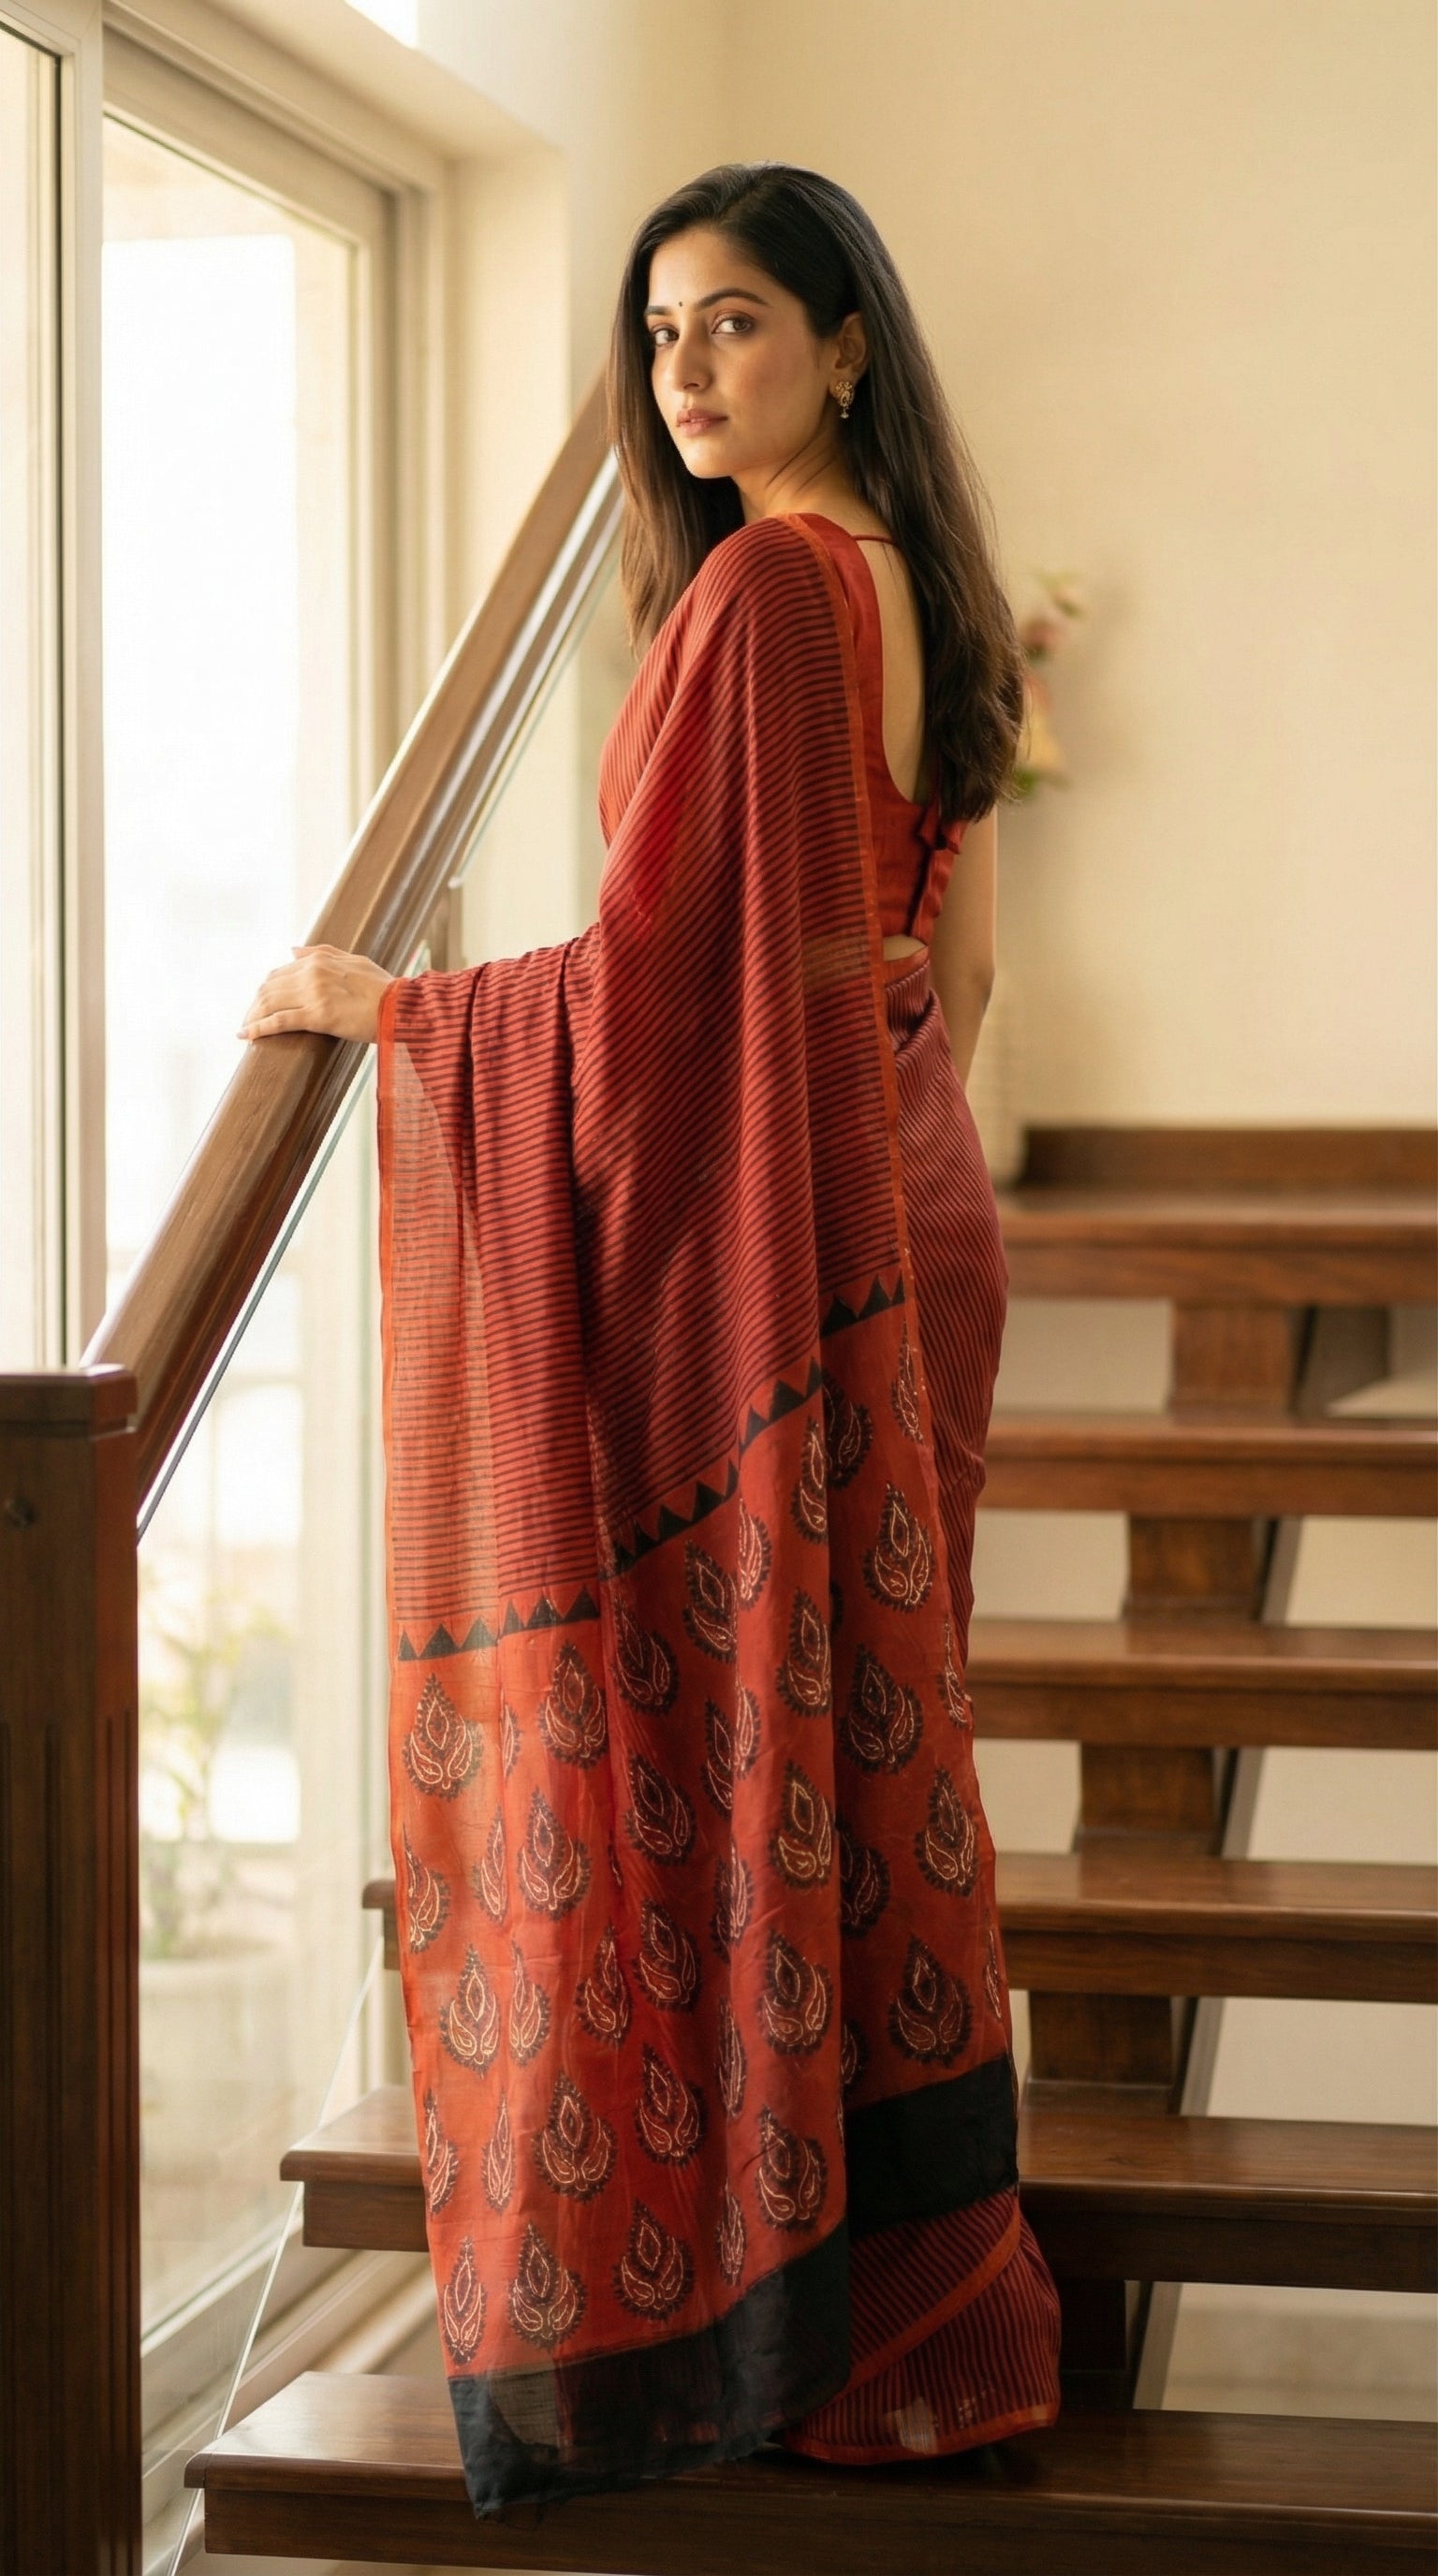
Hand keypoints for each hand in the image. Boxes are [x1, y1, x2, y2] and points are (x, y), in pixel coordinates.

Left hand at [238, 945, 395, 1044]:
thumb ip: (322, 952)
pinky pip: (279, 1021)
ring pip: (269, 1003)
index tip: (260, 1003)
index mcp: (320, 957)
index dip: (266, 989)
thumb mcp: (355, 960)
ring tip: (245, 1029)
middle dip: (254, 1004)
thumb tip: (291, 951)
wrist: (403, 1007)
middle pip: (269, 987)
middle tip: (248, 1020)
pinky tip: (246, 1036)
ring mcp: (314, 993)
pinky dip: (258, 1028)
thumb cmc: (385, 988)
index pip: (280, 972)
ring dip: (252, 1017)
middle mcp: (312, 972)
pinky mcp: (317, 1015)